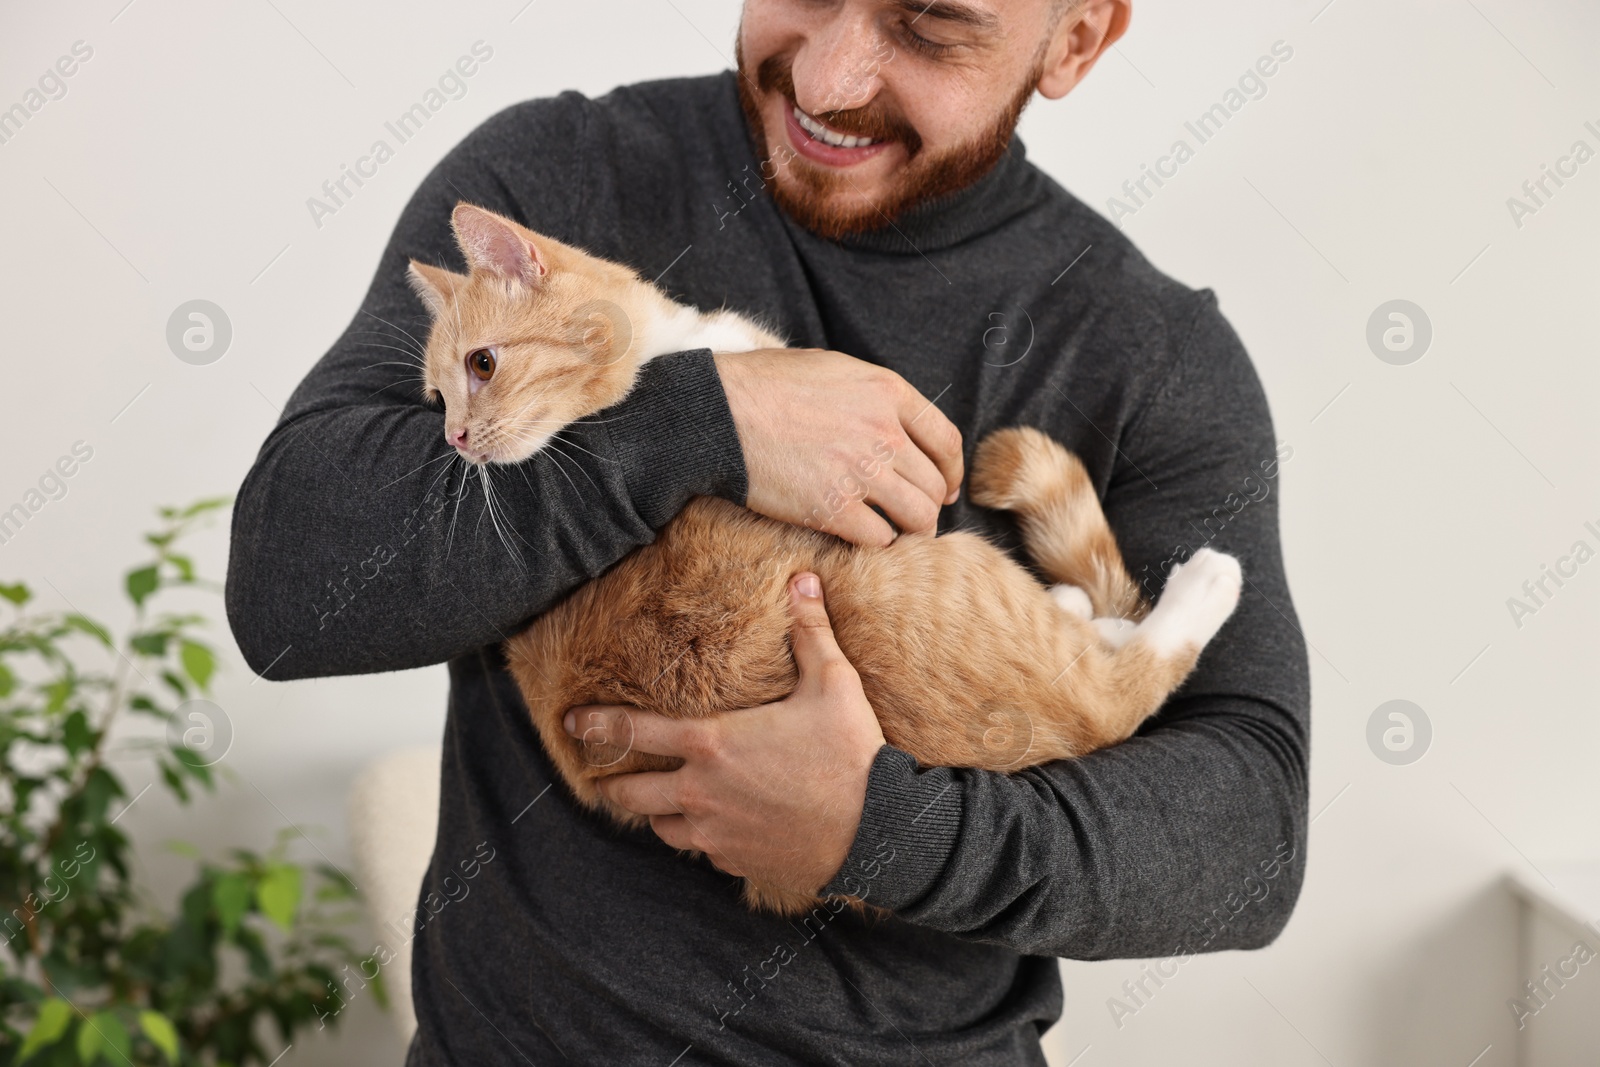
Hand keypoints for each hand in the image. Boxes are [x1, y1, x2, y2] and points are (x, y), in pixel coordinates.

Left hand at [563, 573, 885, 894]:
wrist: (877, 830)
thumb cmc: (851, 754)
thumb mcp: (833, 684)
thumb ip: (810, 632)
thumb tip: (803, 580)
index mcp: (710, 744)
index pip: (632, 733)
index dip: (595, 726)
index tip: (570, 723)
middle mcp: (699, 791)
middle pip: (629, 793)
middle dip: (613, 784)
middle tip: (606, 777)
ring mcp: (714, 832)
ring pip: (662, 828)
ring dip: (658, 814)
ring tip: (663, 804)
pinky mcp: (734, 862)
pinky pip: (702, 850)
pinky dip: (701, 837)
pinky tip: (716, 826)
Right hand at [714, 348, 962, 546]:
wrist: (719, 413)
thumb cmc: (764, 385)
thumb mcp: (831, 368)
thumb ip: (870, 396)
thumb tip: (891, 420)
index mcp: (887, 392)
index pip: (946, 440)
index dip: (952, 470)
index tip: (947, 486)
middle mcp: (884, 432)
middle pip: (935, 483)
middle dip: (931, 503)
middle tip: (916, 515)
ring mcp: (861, 472)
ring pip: (918, 515)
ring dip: (912, 529)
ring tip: (898, 533)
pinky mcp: (834, 509)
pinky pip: (879, 538)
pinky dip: (877, 543)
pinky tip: (863, 537)